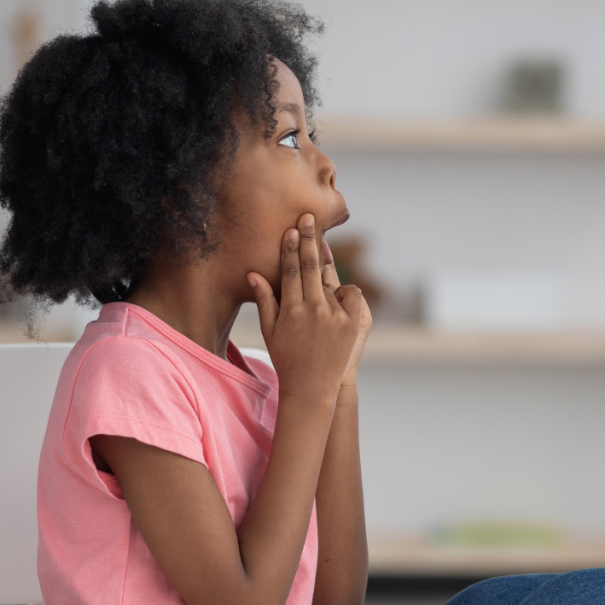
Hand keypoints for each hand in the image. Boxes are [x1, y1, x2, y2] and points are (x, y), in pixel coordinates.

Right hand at [247, 214, 363, 402]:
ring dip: (327, 272)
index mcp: (290, 309)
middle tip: (308, 218)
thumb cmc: (287, 358)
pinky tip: (339, 296)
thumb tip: (252, 273)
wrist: (313, 387)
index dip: (291, 248)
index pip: (291, 271)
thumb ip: (264, 300)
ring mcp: (334, 315)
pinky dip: (347, 292)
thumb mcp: (270, 331)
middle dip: (309, 239)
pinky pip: (352, 294)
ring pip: (332, 280)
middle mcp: (312, 309)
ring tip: (322, 263)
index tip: (291, 229)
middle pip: (311, 266)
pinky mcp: (352, 323)